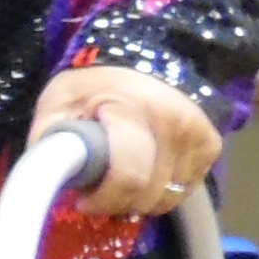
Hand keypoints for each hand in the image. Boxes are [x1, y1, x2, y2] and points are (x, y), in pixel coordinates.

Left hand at [31, 63, 220, 218]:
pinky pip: (186, 190)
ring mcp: (197, 134)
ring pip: (169, 198)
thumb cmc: (96, 82)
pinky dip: (163, 189)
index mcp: (133, 109)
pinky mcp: (212, 145)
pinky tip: (147, 171)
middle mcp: (173, 122)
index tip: (84, 200)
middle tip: (100, 190)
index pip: (128, 177)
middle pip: (148, 195)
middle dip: (118, 202)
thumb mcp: (60, 99)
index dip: (103, 200)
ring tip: (122, 179)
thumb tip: (46, 179)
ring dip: (142, 200)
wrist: (145, 55)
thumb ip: (50, 137)